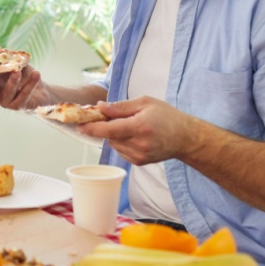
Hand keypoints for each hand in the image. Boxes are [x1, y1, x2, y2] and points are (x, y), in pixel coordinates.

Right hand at [0, 39, 45, 109]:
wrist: (41, 91)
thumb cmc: (22, 75)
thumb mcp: (11, 61)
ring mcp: (7, 101)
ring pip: (8, 93)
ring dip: (12, 81)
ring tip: (17, 71)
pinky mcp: (20, 106)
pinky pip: (24, 95)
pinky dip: (30, 84)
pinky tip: (36, 74)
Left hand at [78, 96, 194, 165]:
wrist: (185, 138)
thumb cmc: (167, 116)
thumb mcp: (145, 103)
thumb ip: (121, 107)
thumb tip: (100, 107)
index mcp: (140, 127)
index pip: (109, 129)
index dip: (92, 128)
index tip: (79, 125)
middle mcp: (139, 144)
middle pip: (109, 136)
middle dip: (104, 126)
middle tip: (108, 115)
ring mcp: (139, 156)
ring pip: (113, 144)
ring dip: (113, 134)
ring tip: (129, 125)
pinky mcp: (138, 162)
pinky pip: (121, 150)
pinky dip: (121, 142)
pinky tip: (134, 135)